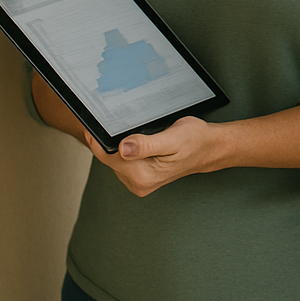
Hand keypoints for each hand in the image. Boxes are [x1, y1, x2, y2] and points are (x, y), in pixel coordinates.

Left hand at [82, 116, 220, 197]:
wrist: (208, 148)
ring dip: (116, 142)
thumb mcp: (172, 138)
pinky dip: (123, 147)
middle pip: (109, 158)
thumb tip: (123, 148)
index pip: (108, 157)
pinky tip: (132, 137)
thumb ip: (146, 145)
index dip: (97, 138)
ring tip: (126, 126)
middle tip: (111, 117)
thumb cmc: (194, 141)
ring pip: (114, 159)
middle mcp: (138, 183)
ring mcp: (139, 182)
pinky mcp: (141, 177)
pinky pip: (122, 160)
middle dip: (108, 139)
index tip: (91, 121)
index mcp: (143, 176)